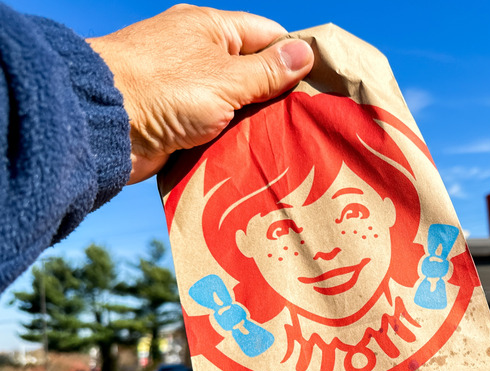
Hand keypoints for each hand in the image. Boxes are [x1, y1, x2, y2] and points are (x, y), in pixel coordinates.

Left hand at [87, 4, 313, 183]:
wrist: (98, 124)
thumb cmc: (163, 90)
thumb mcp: (226, 79)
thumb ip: (268, 71)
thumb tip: (305, 54)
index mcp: (211, 29)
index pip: (268, 35)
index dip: (295, 57)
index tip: (321, 85)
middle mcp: (198, 53)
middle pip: (253, 71)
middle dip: (278, 96)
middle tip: (309, 121)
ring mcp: (185, 87)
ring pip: (235, 103)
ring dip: (254, 122)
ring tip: (288, 142)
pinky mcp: (175, 118)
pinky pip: (214, 125)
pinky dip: (231, 138)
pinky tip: (254, 153)